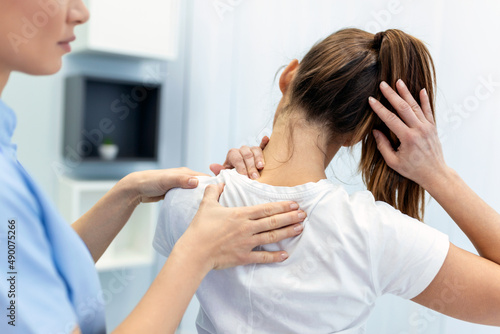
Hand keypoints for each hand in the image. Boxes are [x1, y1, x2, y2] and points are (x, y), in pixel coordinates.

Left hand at [123, 167, 209, 203]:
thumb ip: (181, 180)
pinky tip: (194, 210)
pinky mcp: (175, 194)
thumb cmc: (150, 182)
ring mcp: (180, 187)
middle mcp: (184, 178)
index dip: (213, 184)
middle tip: (216, 205)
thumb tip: (197, 182)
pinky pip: (186, 198)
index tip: (221, 194)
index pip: (204, 177)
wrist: (136, 189)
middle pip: (201, 186)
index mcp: (185, 173)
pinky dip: (190, 202)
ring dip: (199, 199)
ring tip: (206, 209)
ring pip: (194, 193)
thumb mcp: (167, 180)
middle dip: (208, 193)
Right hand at [175, 183, 305, 270]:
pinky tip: (286, 254)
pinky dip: (275, 256)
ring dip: (287, 232)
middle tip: (303, 214)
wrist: (195, 251)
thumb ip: (214, 191)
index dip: (282, 206)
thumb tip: (219, 181)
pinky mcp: (243, 257)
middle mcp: (247, 228)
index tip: (294, 203)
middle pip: (273, 221)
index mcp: (240, 215)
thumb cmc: (200, 228)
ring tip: (300, 228)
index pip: (266, 209)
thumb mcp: (206, 205)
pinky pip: (262, 257)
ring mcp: (246, 243)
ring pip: (272, 237)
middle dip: (290, 217)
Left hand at [210, 136, 269, 178]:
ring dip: (258, 158)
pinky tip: (266, 138)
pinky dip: (264, 142)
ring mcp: (251, 150)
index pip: (236, 158)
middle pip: (246, 154)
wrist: (241, 179)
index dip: (240, 167)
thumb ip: (220, 172)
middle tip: (254, 177)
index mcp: (232, 155)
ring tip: (261, 167)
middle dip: (250, 166)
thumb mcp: (226, 177)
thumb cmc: (233, 178)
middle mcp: (241, 151)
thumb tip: (212, 166)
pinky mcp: (260, 152)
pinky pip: (263, 146)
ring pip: (255, 150)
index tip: (244, 176)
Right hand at [368, 80, 449, 189]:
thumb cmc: (412, 169)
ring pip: (415, 106)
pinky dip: (425, 100)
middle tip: (383, 84)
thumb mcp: (393, 161)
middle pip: (403, 107)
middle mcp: (418, 129)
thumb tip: (376, 131)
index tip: (371, 100)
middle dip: (391, 94)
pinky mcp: (433, 127)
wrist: (434, 173)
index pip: (390, 118)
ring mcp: (427, 127)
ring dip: (406, 93)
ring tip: (398, 81)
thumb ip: (383, 146)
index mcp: (407, 138)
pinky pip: (428, 111)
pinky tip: (421, 90)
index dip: (379, 108)